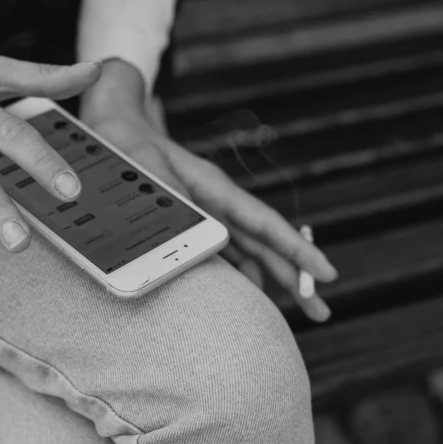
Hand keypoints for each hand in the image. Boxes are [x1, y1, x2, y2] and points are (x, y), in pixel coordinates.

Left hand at [81, 60, 337, 321]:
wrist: (115, 130)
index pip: (266, 224)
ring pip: (248, 252)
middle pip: (266, 245)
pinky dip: (235, 275)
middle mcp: (219, 204)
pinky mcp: (193, 223)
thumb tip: (193, 243)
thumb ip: (171, 205)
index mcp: (216, 190)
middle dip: (295, 277)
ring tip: (288, 313)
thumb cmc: (131, 150)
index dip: (297, 250)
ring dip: (267, 281)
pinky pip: (222, 254)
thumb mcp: (148, 174)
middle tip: (321, 312)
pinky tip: (242, 297)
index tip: (326, 274)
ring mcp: (208, 214)